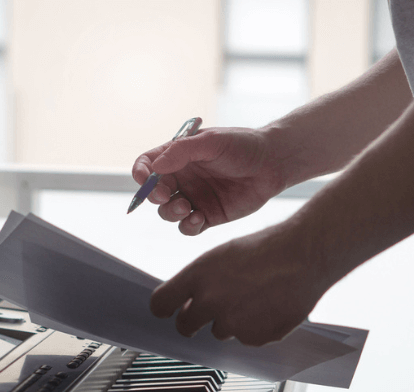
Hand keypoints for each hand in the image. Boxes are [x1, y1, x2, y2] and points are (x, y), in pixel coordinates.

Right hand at [132, 127, 287, 234]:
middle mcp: (183, 178)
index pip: (147, 165)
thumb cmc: (242, 145)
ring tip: (184, 207)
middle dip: (154, 196)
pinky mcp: (208, 216)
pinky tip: (198, 218)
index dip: (141, 173)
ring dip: (169, 213)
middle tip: (165, 195)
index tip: (143, 179)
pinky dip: (188, 226)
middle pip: (154, 193)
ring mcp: (194, 198)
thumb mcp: (211, 141)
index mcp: (178, 156)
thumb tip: (155, 167)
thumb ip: (182, 151)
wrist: (272, 163)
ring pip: (168, 213)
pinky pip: (188, 227)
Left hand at [149, 222, 328, 345]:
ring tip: (255, 297)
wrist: (306, 255)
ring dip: (231, 321)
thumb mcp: (223, 255)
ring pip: (220, 332)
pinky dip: (255, 327)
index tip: (170, 310)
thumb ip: (201, 280)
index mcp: (198, 276)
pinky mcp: (255, 338)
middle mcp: (210, 302)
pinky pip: (246, 339)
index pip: (161, 304)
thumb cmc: (267, 249)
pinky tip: (269, 306)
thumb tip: (186, 302)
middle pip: (185, 326)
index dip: (165, 308)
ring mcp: (233, 323)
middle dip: (194, 321)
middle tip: (212, 310)